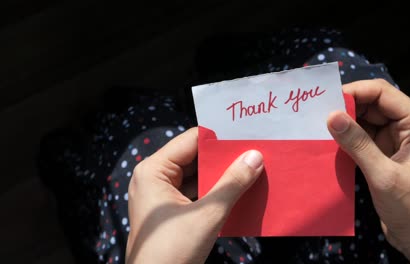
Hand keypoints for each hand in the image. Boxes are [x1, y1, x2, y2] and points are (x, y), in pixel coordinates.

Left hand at [125, 128, 263, 263]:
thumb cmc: (173, 250)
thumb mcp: (207, 214)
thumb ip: (232, 183)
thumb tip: (256, 157)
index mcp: (154, 170)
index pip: (191, 140)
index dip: (219, 138)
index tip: (246, 135)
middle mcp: (154, 178)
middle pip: (194, 158)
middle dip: (223, 159)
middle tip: (254, 152)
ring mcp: (160, 196)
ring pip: (196, 177)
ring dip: (221, 178)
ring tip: (251, 170)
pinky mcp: (169, 212)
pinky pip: (195, 194)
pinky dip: (214, 194)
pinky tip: (238, 192)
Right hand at [327, 79, 409, 262]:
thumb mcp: (383, 175)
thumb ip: (357, 144)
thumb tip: (331, 116)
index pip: (382, 93)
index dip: (354, 92)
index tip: (326, 102)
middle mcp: (405, 126)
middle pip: (371, 104)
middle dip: (345, 107)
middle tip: (316, 114)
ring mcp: (393, 141)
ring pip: (364, 121)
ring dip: (343, 123)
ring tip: (317, 126)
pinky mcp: (382, 155)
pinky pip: (360, 138)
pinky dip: (345, 139)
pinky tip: (327, 142)